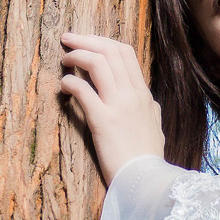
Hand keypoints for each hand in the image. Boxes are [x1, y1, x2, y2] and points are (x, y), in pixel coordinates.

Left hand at [59, 31, 166, 187]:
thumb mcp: (155, 125)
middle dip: (85, 40)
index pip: (124, 52)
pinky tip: (64, 86)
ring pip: (97, 63)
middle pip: (109, 51)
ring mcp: (119, 106)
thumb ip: (149, 108)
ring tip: (64, 60)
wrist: (146, 180)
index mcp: (143, 93)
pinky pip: (83, 90)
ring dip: (76, 57)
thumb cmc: (148, 157)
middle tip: (67, 39)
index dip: (101, 41)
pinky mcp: (103, 121)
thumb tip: (146, 100)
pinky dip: (70, 82)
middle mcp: (133, 94)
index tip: (86, 41)